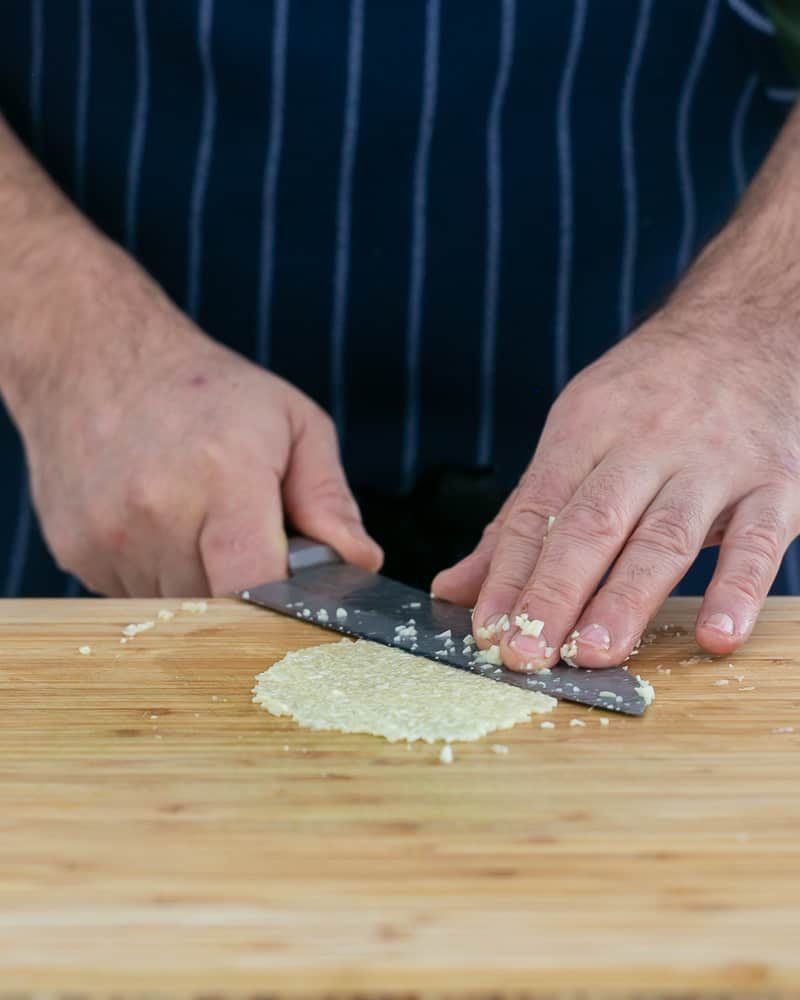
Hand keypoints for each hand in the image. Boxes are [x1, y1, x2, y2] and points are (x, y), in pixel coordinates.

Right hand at [15, 248, 381, 596]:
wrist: (93, 357)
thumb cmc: (207, 390)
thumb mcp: (292, 423)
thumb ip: (329, 498)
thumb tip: (360, 563)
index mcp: (223, 475)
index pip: (252, 586)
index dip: (280, 609)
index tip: (296, 600)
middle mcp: (157, 512)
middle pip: (220, 607)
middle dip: (246, 591)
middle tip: (249, 541)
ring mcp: (109, 537)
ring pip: (177, 608)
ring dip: (200, 585)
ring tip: (199, 524)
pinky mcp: (77, 552)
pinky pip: (134, 597)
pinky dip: (158, 577)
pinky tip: (160, 527)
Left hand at [433, 249, 799, 668]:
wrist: (746, 326)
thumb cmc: (649, 394)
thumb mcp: (577, 431)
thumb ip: (522, 517)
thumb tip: (454, 588)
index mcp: (584, 429)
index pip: (537, 509)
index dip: (507, 574)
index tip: (484, 630)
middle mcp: (644, 443)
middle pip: (591, 523)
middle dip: (554, 593)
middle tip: (526, 655)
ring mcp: (712, 463)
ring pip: (664, 536)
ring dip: (625, 598)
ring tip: (593, 652)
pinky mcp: (775, 483)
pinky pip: (757, 540)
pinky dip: (737, 589)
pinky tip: (715, 636)